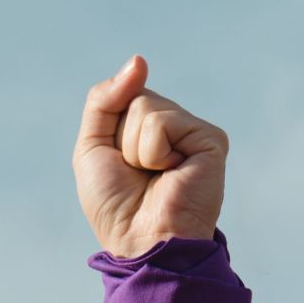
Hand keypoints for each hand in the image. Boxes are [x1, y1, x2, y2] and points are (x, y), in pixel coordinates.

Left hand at [73, 56, 228, 257]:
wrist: (142, 241)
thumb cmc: (118, 207)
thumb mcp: (93, 146)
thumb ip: (105, 99)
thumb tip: (139, 61)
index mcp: (150, 131)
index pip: (123, 95)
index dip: (110, 129)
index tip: (122, 165)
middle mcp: (176, 129)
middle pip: (135, 97)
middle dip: (122, 138)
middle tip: (140, 174)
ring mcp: (194, 133)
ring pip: (146, 107)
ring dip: (136, 148)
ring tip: (155, 175)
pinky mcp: (210, 140)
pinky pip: (162, 122)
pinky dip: (153, 151)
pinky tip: (171, 173)